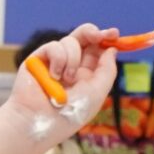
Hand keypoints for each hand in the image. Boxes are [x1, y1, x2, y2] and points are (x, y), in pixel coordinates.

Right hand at [8, 23, 117, 143]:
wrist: (40, 120)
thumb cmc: (69, 114)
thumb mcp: (97, 93)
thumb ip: (107, 70)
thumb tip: (111, 49)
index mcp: (86, 75)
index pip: (96, 50)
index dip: (105, 40)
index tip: (114, 34)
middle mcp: (70, 65)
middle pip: (83, 37)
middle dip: (92, 32)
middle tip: (98, 35)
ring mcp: (54, 61)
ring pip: (70, 41)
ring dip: (73, 59)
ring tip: (67, 79)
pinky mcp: (38, 58)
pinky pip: (54, 46)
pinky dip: (58, 60)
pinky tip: (54, 77)